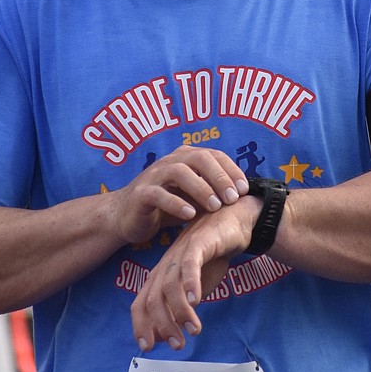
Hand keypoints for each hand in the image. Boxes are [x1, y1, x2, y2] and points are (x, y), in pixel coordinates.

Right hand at [113, 145, 249, 244]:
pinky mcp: (141, 194)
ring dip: (200, 188)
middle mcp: (170, 161)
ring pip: (179, 173)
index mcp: (185, 158)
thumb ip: (212, 191)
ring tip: (215, 206)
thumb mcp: (193, 196)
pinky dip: (176, 203)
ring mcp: (154, 176)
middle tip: (233, 197)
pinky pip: (159, 194)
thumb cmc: (166, 205)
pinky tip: (190, 215)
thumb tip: (244, 194)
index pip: (213, 155)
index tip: (244, 189)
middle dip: (219, 177)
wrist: (126, 216)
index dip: (231, 169)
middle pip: (198, 159)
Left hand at [130, 195, 260, 351]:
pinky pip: (189, 265)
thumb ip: (182, 308)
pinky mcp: (196, 244)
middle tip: (178, 344)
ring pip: (169, 287)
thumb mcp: (196, 288)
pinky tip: (196, 299)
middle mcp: (165, 267)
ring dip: (180, 311)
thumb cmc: (212, 256)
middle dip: (162, 325)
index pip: (140, 304)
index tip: (148, 347)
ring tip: (194, 329)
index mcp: (160, 277)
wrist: (232, 222)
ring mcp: (179, 255)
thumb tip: (170, 334)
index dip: (141, 326)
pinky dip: (190, 284)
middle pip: (152, 300)